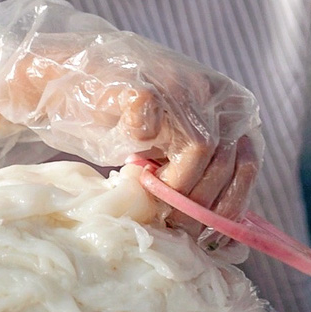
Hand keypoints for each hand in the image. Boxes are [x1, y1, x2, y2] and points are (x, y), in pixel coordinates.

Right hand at [0, 35, 260, 220]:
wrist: (63, 77)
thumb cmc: (119, 119)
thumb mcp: (171, 145)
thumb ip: (199, 172)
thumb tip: (226, 235)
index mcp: (228, 102)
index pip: (247, 162)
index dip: (228, 204)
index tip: (205, 232)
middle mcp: (211, 88)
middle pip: (225, 162)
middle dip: (197, 204)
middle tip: (169, 226)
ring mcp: (179, 82)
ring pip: (199, 152)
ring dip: (172, 187)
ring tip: (147, 198)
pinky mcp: (144, 86)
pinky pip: (154, 132)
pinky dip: (141, 152)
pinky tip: (128, 162)